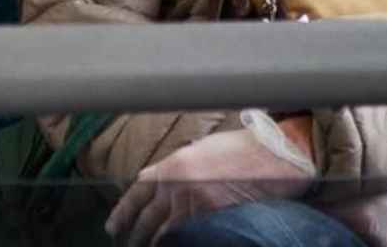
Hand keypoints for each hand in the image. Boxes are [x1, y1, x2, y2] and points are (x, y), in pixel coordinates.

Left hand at [105, 129, 314, 246]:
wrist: (273, 155)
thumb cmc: (241, 150)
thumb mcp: (200, 151)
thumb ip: (177, 168)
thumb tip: (157, 181)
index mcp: (172, 166)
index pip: (137, 193)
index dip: (122, 213)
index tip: (113, 227)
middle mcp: (177, 185)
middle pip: (148, 218)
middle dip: (136, 235)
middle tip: (129, 245)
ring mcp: (194, 203)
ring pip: (166, 233)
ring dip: (156, 244)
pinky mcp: (213, 218)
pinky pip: (190, 238)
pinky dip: (180, 244)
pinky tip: (176, 246)